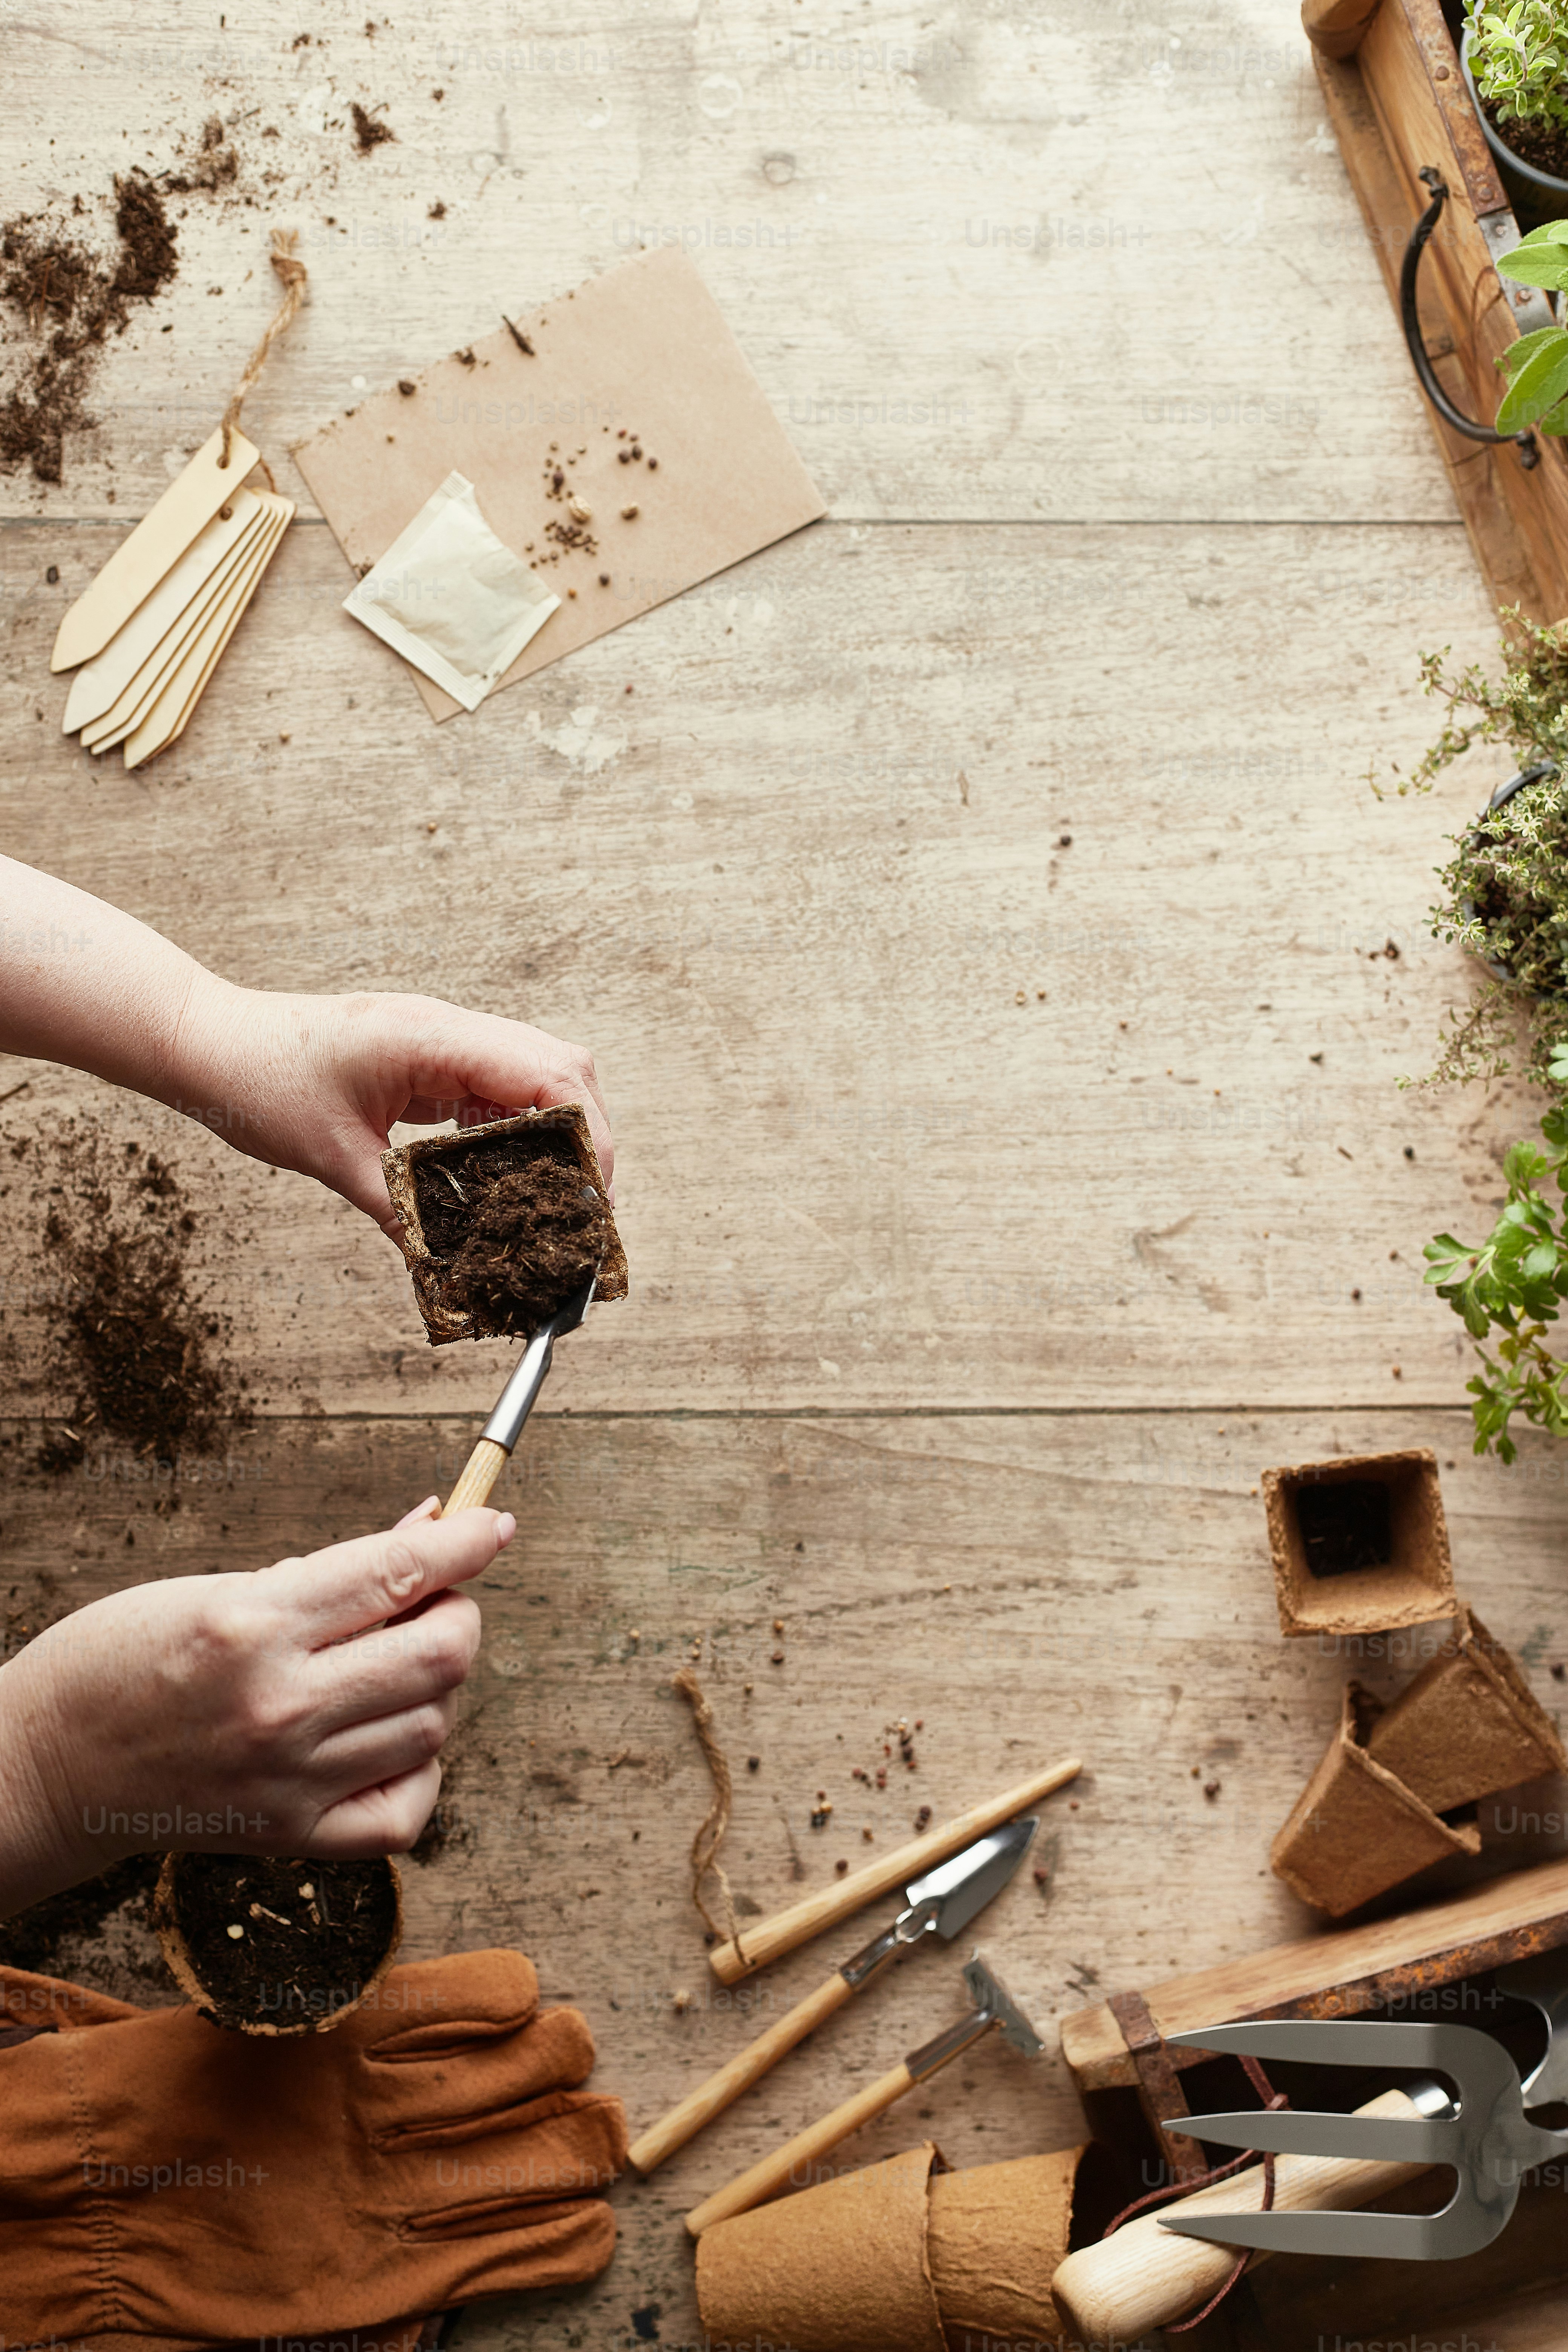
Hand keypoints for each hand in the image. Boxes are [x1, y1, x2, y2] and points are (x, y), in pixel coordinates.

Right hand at [0, 1503, 509, 1919]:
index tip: (492, 1525)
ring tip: (384, 1667)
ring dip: (433, 1687)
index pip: (400, 1572)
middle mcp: (279, 1705)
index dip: (466, 1542)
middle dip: (456, 1614)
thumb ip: (333, 1570)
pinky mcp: (290, 1837)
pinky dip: (417, 1767)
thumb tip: (431, 1532)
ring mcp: (289, 1779)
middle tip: (429, 1603)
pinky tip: (383, 1738)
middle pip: (441, 1654)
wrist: (47, 1767)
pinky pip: (406, 1807)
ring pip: (434, 1723)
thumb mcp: (220, 1587)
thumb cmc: (122, 1660)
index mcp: (253, 1625)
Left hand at [180, 979, 613, 1238]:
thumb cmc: (259, 1084)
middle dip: (585, 1134)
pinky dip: (513, 1123)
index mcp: (432, 1039)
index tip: (592, 1194)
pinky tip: (499, 1167)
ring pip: (535, 1071)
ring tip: (551, 1190)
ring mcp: (441, 1037)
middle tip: (583, 1202)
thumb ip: (398, 1210)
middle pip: (561, 1066)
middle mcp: (448, 1027)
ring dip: (553, 1127)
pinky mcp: (429, 1055)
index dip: (586, 1134)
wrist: (210, 1043)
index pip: (548, 1075)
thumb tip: (444, 1268)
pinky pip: (495, 1083)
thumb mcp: (332, 1158)